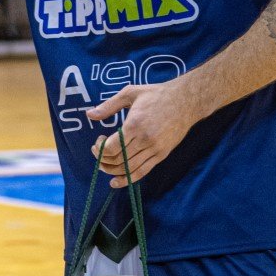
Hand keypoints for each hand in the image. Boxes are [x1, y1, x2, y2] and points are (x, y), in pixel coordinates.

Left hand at [86, 80, 203, 187]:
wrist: (185, 101)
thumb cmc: (156, 95)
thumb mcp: (130, 93)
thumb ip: (109, 106)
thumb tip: (89, 115)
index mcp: (134, 125)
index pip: (111, 148)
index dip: (99, 149)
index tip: (98, 141)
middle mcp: (144, 140)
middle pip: (117, 160)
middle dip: (102, 160)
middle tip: (97, 151)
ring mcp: (154, 149)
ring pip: (128, 169)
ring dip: (112, 170)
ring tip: (104, 164)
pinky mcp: (162, 155)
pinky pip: (142, 172)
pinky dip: (128, 179)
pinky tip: (116, 182)